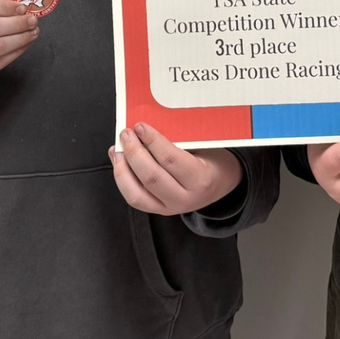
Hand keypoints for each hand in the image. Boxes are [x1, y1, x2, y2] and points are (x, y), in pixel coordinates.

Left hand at [110, 123, 243, 215]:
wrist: (221, 183)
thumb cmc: (212, 160)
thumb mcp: (204, 146)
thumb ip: (179, 139)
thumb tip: (147, 128)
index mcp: (200, 178)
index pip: (170, 159)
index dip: (152, 141)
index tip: (140, 126)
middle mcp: (185, 198)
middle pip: (151, 177)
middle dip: (133, 152)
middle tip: (126, 134)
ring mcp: (170, 208)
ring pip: (137, 193)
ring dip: (122, 169)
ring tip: (118, 149)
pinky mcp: (159, 211)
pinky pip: (135, 199)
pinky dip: (123, 181)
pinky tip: (120, 164)